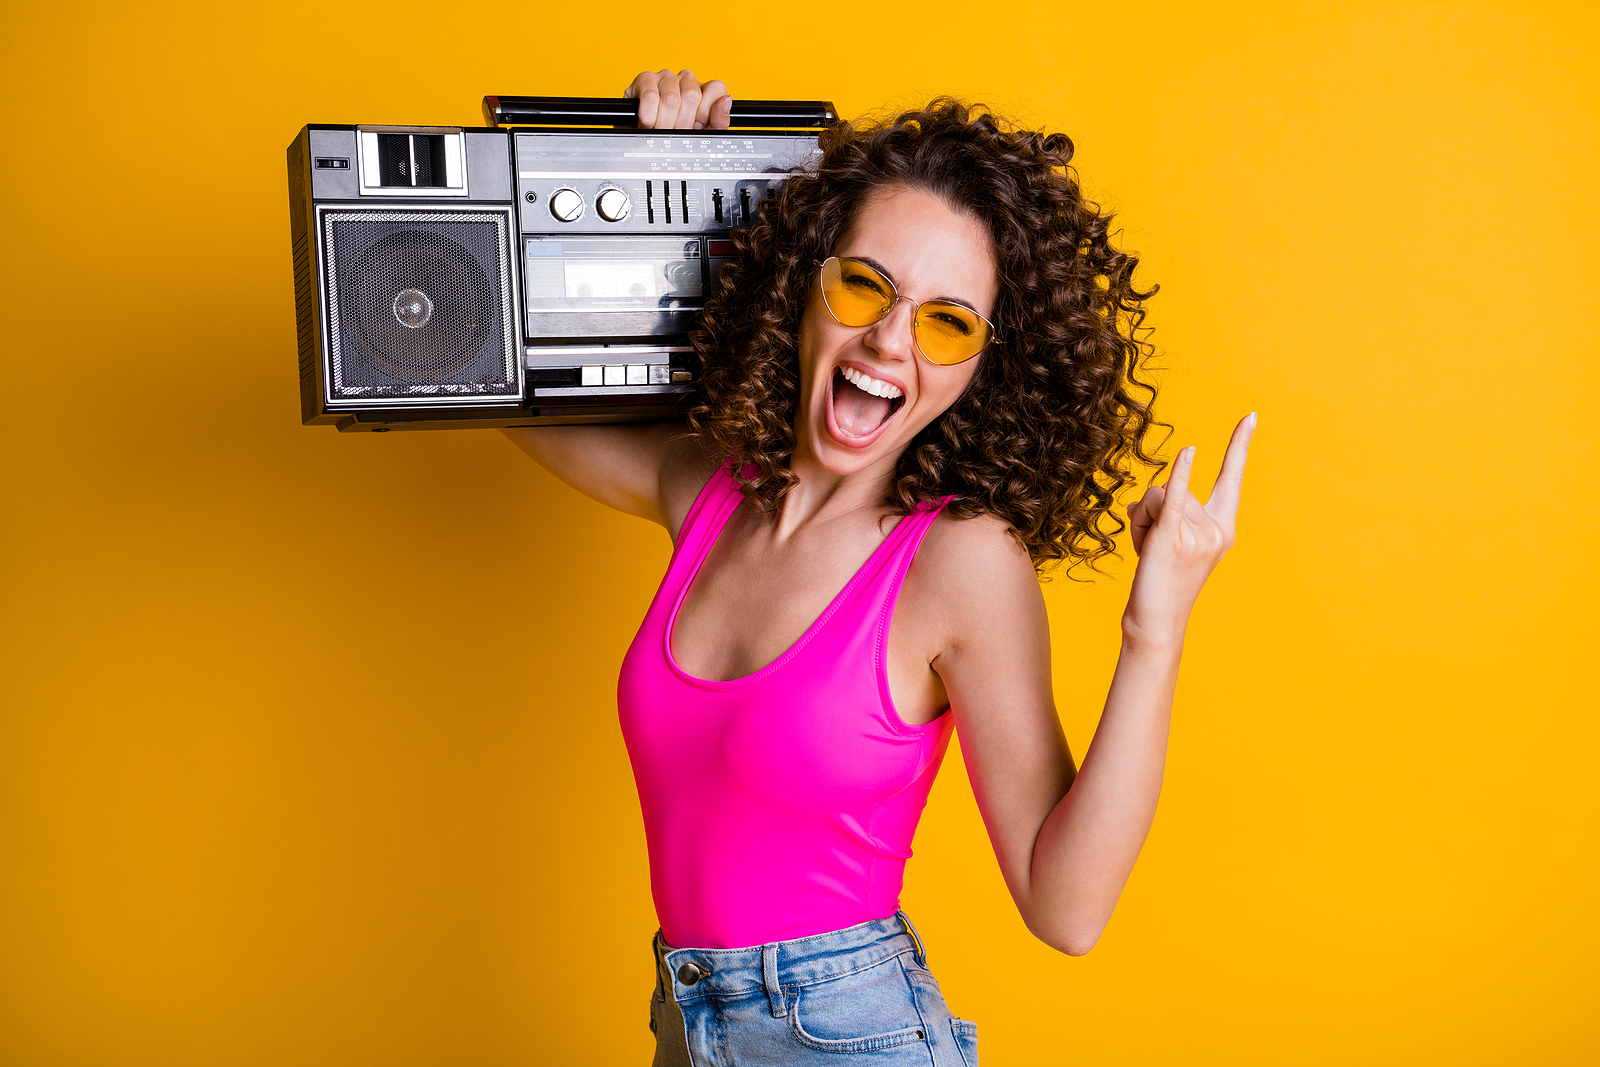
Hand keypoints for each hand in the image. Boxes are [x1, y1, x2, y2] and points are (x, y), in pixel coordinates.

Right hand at [624, 70, 731, 129]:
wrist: (643, 144)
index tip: (696, 126)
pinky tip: (648, 123)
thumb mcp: (702, 135)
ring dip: (664, 123)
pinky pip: (650, 97)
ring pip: (671, 98)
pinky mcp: (644, 79)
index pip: (716, 88)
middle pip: (692, 96)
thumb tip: (726, 100)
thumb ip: (719, 121)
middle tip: (675, 131)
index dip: (706, 113)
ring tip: (660, 129)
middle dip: (683, 123)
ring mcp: (665, 77)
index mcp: (703, 90)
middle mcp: (686, 79)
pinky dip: (649, 117)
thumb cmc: (674, 136)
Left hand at [1123, 412, 1256, 646]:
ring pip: (1157, 497)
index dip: (1239, 445)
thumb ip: (1168, 510)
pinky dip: (1181, 476)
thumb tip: (1147, 498)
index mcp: (1224, 527)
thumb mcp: (1171, 539)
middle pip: (1173, 487)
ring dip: (1140, 521)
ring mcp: (1199, 535)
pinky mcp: (1174, 540)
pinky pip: (1176, 500)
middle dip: (1151, 512)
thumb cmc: (1161, 580)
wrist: (1156, 621)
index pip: (1232, 478)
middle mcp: (1218, 529)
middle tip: (1152, 549)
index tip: (1250, 416)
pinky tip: (1189, 453)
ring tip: (1146, 552)